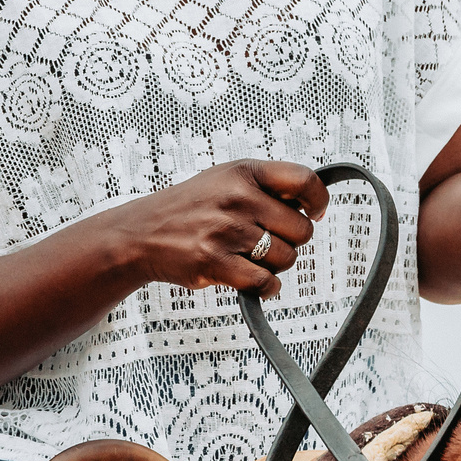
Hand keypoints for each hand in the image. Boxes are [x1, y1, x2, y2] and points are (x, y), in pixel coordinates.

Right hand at [113, 160, 329, 298]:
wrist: (142, 233)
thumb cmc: (190, 207)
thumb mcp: (226, 179)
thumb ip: (267, 187)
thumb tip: (312, 206)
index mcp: (244, 173)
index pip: (304, 180)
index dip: (318, 200)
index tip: (315, 212)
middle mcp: (237, 198)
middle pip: (301, 229)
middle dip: (291, 240)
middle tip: (268, 240)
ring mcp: (225, 231)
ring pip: (286, 258)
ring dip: (274, 264)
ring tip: (250, 256)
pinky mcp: (214, 263)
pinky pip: (265, 282)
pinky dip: (267, 287)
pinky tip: (254, 279)